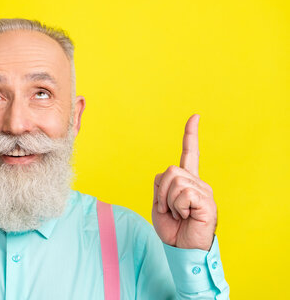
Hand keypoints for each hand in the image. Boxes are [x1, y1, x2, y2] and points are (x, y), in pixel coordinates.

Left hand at [151, 114, 216, 250]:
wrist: (181, 249)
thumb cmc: (172, 228)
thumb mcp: (159, 203)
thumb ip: (160, 184)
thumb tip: (168, 173)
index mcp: (186, 181)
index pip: (190, 153)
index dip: (191, 134)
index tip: (195, 116)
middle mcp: (198, 182)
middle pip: (170, 171)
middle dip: (161, 192)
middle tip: (168, 210)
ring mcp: (203, 191)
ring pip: (175, 181)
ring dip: (168, 201)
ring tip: (178, 214)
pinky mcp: (206, 201)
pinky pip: (183, 194)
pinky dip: (177, 207)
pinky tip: (186, 216)